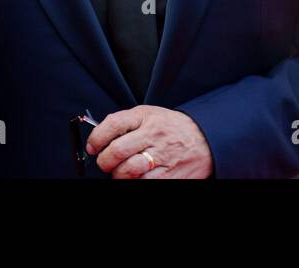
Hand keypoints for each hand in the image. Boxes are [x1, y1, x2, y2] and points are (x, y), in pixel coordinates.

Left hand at [87, 105, 212, 178]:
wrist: (204, 138)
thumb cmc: (172, 127)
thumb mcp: (150, 115)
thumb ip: (126, 123)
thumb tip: (99, 136)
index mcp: (146, 117)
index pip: (113, 124)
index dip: (97, 138)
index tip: (93, 147)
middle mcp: (154, 135)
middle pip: (118, 151)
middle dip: (105, 161)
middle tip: (106, 163)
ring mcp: (162, 157)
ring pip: (128, 172)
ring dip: (118, 175)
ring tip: (121, 172)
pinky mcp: (169, 176)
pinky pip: (143, 184)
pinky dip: (135, 183)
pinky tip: (136, 177)